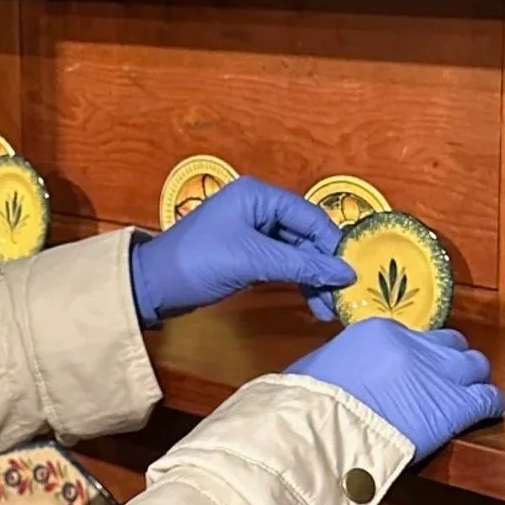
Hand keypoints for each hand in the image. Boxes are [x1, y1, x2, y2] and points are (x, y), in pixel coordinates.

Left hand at [130, 177, 354, 327]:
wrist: (153, 285)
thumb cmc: (198, 262)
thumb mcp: (252, 261)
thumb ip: (300, 264)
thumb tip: (345, 272)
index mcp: (258, 195)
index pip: (310, 216)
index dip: (332, 245)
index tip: (352, 274)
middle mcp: (258, 207)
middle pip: (305, 234)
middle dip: (323, 266)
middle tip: (340, 298)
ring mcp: (252, 230)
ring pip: (295, 251)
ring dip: (312, 278)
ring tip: (326, 309)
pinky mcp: (246, 253)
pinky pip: (281, 263)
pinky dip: (296, 280)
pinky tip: (310, 302)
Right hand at [286, 319, 504, 462]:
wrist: (324, 430)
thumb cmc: (309, 402)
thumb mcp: (320, 366)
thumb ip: (345, 362)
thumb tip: (346, 372)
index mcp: (380, 330)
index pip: (414, 336)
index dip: (417, 355)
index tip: (413, 370)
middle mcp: (416, 345)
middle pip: (450, 345)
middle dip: (449, 361)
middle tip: (443, 380)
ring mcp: (439, 373)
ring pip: (475, 365)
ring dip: (472, 378)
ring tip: (470, 394)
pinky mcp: (455, 405)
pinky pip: (489, 397)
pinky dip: (493, 403)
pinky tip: (492, 411)